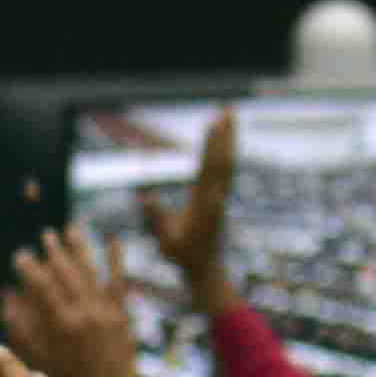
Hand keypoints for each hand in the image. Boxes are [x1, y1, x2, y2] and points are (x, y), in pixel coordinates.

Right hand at [0, 228, 153, 376]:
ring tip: (69, 230)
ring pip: (90, 272)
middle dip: (53, 253)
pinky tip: (113, 241)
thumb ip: (21, 327)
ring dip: (79, 249)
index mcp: (60, 324)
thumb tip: (6, 298)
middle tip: (44, 236)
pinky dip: (116, 261)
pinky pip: (119, 282)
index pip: (42, 286)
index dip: (29, 269)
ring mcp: (106, 312)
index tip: (20, 255)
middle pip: (66, 273)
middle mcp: (84, 313)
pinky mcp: (122, 315)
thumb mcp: (37, 357)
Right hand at [138, 109, 235, 299]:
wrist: (205, 268)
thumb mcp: (165, 240)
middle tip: (227, 108)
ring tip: (229, 115)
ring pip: (228, 162)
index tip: (212, 123)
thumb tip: (146, 195)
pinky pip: (227, 170)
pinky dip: (227, 151)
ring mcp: (220, 196)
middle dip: (226, 133)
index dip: (211, 145)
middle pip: (223, 158)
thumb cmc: (182, 255)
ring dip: (229, 138)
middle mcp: (215, 195)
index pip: (208, 167)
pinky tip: (225, 142)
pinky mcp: (219, 198)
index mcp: (203, 202)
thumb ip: (156, 217)